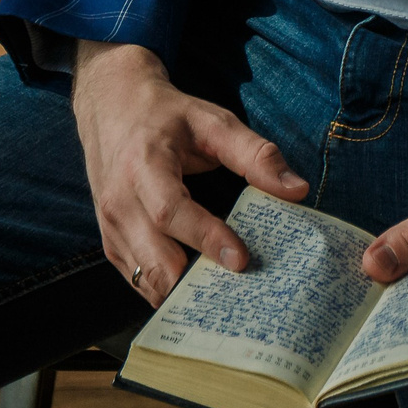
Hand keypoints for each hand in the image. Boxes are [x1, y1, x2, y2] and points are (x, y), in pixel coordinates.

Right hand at [71, 39, 309, 304]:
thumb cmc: (167, 116)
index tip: (242, 259)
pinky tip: (201, 293)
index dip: (206, 238)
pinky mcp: (111, 244)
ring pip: (146, 280)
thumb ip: (255, 154)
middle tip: (242, 296)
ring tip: (227, 301)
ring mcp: (110, 228)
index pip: (171, 212)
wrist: (112, 107)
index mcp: (144, 165)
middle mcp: (119, 201)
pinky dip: (168, 292)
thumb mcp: (213, 121)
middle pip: (154, 260)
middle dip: (195, 285)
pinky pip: (139, 281)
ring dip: (184, 296)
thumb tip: (297, 190)